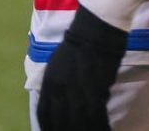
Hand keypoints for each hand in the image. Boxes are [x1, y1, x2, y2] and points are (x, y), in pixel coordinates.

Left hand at [36, 4, 126, 130]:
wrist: (96, 28)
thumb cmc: (79, 44)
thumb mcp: (58, 66)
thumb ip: (57, 87)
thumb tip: (63, 106)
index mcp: (48, 83)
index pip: (44, 114)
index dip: (49, 128)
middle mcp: (58, 89)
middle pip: (60, 122)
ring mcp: (76, 90)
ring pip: (78, 122)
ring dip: (85, 130)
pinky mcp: (94, 89)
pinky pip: (96, 116)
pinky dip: (100, 126)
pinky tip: (104, 129)